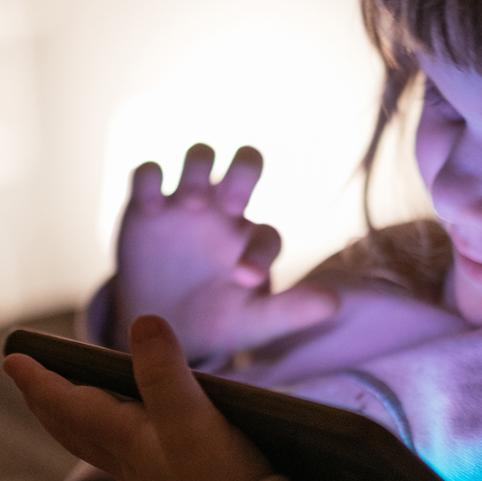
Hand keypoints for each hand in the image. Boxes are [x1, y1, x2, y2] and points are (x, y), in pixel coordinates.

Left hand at [5, 315, 273, 480]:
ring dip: (71, 419)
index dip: (40, 380)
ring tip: (66, 403)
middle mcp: (128, 459)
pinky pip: (120, 455)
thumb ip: (165, 372)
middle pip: (71, 426)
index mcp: (123, 437)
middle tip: (25, 378)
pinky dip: (107, 436)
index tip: (12, 358)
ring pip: (93, 443)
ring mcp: (148, 478)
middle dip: (46, 400)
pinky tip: (129, 437)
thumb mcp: (192, 420)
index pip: (68, 403)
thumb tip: (141, 321)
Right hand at [113, 143, 336, 360]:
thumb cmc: (216, 320)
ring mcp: (186, 203)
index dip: (260, 253)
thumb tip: (334, 304)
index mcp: (253, 239)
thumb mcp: (252, 322)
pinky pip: (148, 173)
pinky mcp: (146, 205)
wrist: (160, 324)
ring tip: (191, 203)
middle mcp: (225, 212)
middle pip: (245, 165)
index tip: (244, 279)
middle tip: (231, 204)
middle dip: (243, 173)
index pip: (267, 234)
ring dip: (199, 169)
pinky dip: (150, 179)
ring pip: (199, 156)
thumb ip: (291, 311)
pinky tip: (151, 207)